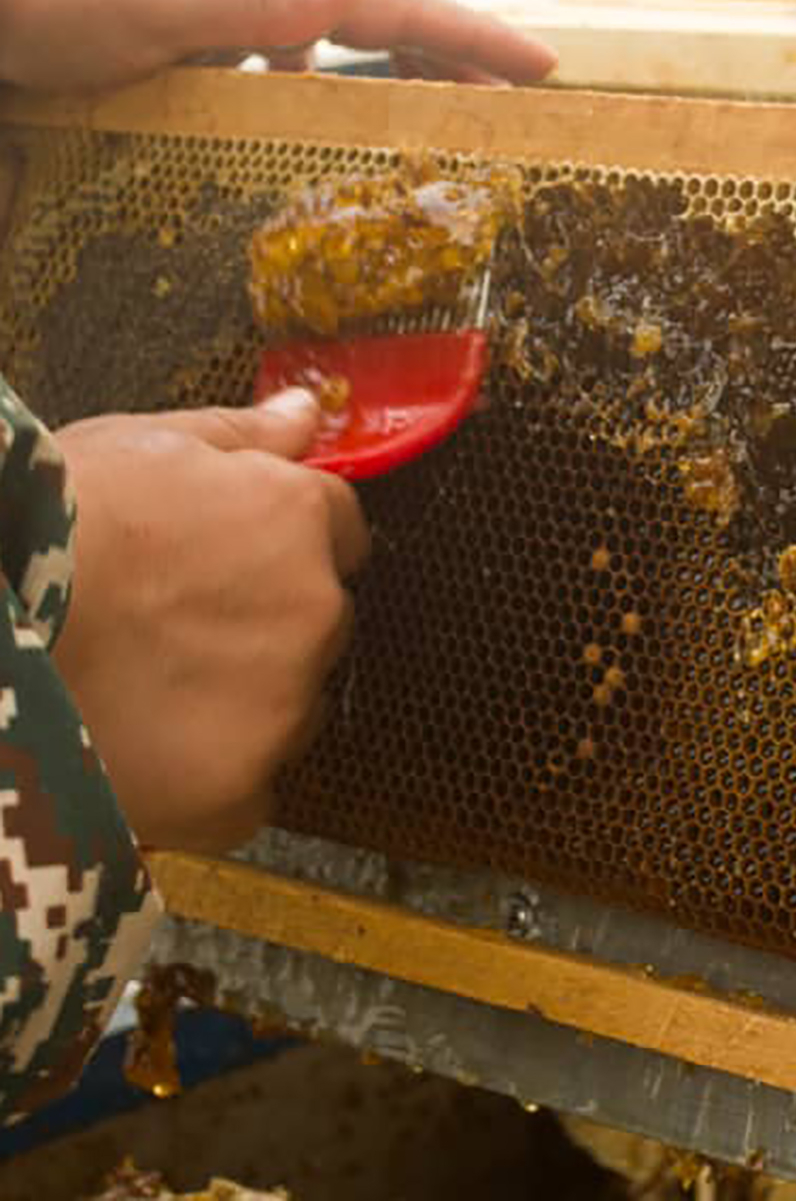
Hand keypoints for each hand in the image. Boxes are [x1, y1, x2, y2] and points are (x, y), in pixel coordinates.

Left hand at [0, 0, 557, 93]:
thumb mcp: (157, 5)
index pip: (400, 7)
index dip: (475, 37)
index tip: (544, 68)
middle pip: (392, 6)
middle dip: (460, 44)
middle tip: (513, 90)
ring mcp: (241, 10)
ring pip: (352, 26)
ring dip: (408, 57)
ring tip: (448, 102)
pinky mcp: (213, 35)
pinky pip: (303, 53)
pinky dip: (340, 76)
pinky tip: (323, 107)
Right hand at [52, 388, 368, 851]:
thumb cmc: (49, 526)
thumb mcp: (142, 444)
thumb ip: (244, 432)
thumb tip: (308, 412)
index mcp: (298, 520)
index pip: (340, 533)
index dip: (282, 546)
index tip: (232, 561)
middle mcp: (315, 610)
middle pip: (317, 622)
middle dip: (264, 624)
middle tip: (169, 627)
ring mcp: (284, 703)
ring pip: (289, 706)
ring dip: (242, 701)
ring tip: (143, 688)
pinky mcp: (241, 785)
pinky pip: (249, 789)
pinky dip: (210, 777)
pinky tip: (143, 750)